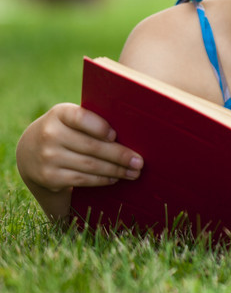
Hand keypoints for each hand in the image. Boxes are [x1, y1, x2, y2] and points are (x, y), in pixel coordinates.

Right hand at [16, 103, 142, 219]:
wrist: (29, 151)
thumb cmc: (64, 130)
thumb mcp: (70, 119)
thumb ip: (92, 122)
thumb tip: (128, 134)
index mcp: (60, 113)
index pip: (81, 117)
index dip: (99, 127)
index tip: (116, 136)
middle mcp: (51, 134)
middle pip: (92, 146)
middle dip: (120, 155)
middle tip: (139, 161)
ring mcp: (48, 157)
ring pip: (90, 166)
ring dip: (116, 170)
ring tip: (133, 172)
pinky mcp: (50, 177)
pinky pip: (82, 179)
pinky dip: (102, 180)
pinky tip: (115, 178)